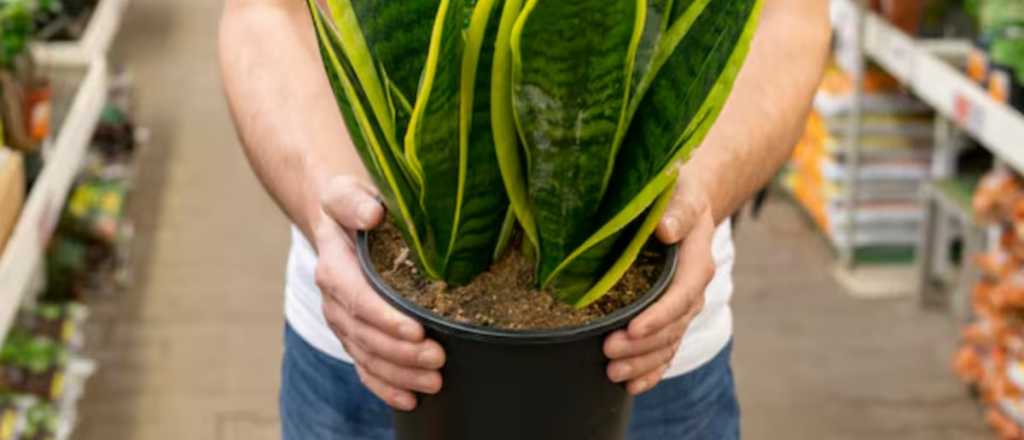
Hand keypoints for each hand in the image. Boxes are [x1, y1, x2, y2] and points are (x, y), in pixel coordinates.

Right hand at [314, 176, 445, 410]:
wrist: (339, 218)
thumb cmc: (351, 204)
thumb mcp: (346, 192)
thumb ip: (354, 201)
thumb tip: (373, 214)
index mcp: (335, 267)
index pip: (358, 298)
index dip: (385, 318)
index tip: (416, 329)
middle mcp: (335, 300)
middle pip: (366, 335)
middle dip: (401, 352)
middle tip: (439, 359)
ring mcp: (344, 322)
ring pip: (368, 356)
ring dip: (400, 373)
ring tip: (435, 382)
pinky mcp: (355, 334)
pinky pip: (365, 366)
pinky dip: (385, 386)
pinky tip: (409, 400)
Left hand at [604, 171, 715, 394]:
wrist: (682, 201)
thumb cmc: (676, 192)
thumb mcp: (680, 192)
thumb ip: (677, 210)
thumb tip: (665, 230)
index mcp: (696, 263)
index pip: (680, 295)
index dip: (658, 315)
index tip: (632, 328)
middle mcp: (692, 291)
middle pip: (671, 327)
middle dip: (641, 344)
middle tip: (608, 351)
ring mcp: (681, 307)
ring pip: (667, 343)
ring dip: (642, 362)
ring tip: (612, 373)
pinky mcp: (669, 316)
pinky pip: (665, 349)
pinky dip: (651, 370)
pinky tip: (631, 386)